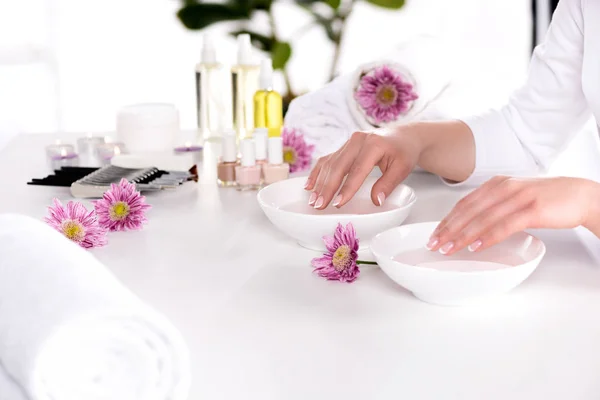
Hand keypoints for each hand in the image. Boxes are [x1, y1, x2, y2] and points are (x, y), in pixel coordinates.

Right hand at [304, 129, 421, 208]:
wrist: (403, 135)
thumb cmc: (404, 152)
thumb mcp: (402, 168)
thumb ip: (388, 184)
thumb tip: (375, 201)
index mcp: (373, 144)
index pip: (357, 170)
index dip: (347, 188)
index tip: (338, 204)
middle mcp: (358, 140)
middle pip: (338, 166)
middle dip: (327, 188)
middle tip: (319, 205)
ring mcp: (348, 142)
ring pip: (330, 164)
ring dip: (320, 183)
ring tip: (313, 200)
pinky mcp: (344, 146)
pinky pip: (327, 159)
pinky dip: (317, 173)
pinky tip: (309, 186)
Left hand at [427, 176, 599, 254]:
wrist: (580, 195)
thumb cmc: (546, 198)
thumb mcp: (513, 196)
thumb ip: (493, 205)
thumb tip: (470, 223)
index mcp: (496, 184)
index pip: (464, 203)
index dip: (446, 220)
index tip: (434, 234)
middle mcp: (503, 188)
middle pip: (468, 211)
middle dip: (448, 229)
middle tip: (434, 245)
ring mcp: (517, 197)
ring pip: (482, 219)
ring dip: (463, 236)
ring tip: (449, 249)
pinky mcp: (532, 210)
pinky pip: (504, 225)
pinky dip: (488, 237)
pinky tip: (476, 247)